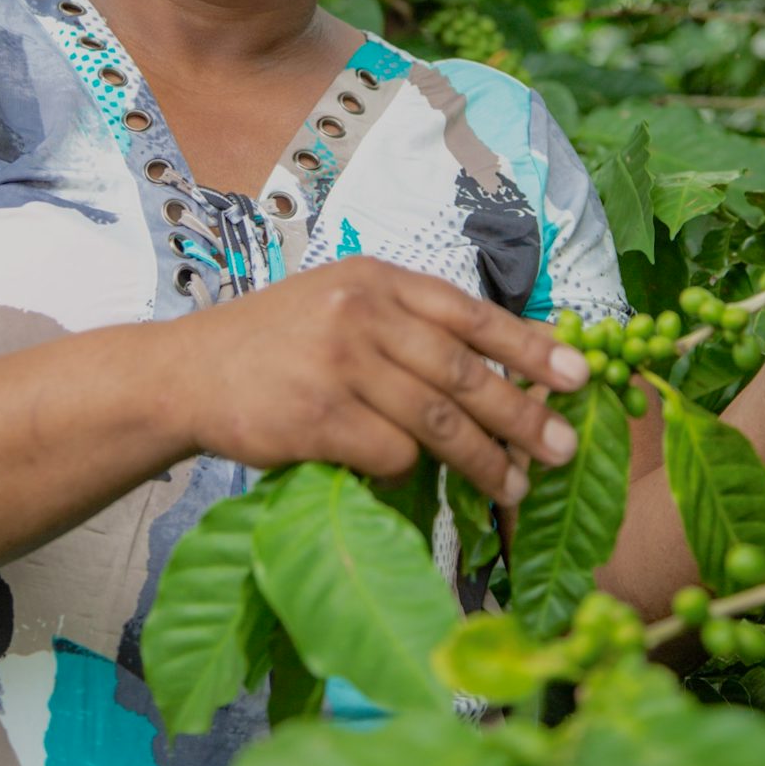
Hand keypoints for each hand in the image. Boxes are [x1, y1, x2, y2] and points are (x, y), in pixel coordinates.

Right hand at [175, 256, 589, 505]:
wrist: (186, 372)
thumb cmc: (275, 343)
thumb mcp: (340, 304)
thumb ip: (407, 325)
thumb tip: (501, 366)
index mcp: (375, 279)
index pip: (470, 313)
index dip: (530, 345)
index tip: (578, 374)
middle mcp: (360, 313)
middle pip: (463, 371)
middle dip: (522, 414)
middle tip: (560, 447)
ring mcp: (337, 363)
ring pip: (436, 420)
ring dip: (483, 460)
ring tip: (513, 486)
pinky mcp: (315, 417)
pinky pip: (390, 454)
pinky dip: (409, 471)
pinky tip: (412, 478)